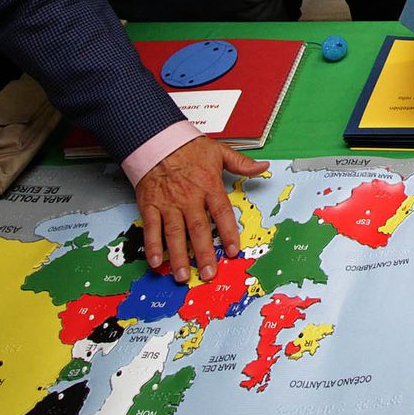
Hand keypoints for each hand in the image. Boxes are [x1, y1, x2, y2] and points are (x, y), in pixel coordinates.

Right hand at [135, 136, 268, 282]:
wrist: (156, 139)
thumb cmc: (188, 147)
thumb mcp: (219, 152)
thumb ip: (241, 163)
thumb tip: (263, 167)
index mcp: (209, 185)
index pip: (222, 213)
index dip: (228, 233)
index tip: (233, 251)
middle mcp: (189, 197)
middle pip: (198, 229)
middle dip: (204, 253)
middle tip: (209, 273)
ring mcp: (168, 203)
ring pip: (174, 233)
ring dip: (178, 256)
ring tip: (182, 275)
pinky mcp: (150, 205)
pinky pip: (151, 228)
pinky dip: (153, 246)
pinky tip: (156, 262)